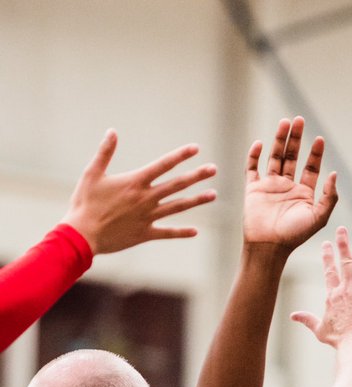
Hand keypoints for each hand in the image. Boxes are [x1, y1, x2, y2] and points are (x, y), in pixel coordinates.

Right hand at [63, 131, 216, 254]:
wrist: (83, 234)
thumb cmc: (84, 203)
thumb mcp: (92, 174)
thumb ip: (105, 153)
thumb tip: (112, 132)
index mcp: (135, 182)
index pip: (163, 165)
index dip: (180, 155)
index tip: (196, 148)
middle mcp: (146, 198)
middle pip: (177, 184)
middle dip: (196, 176)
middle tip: (213, 169)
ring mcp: (148, 217)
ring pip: (178, 207)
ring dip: (196, 200)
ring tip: (213, 195)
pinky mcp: (146, 234)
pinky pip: (167, 233)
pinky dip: (181, 232)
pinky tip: (195, 231)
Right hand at [243, 117, 337, 251]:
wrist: (269, 246)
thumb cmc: (294, 235)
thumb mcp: (318, 217)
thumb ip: (329, 197)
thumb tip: (334, 174)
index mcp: (304, 194)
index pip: (311, 168)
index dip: (315, 153)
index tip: (319, 139)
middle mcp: (287, 187)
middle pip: (292, 157)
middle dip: (296, 139)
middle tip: (299, 120)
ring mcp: (270, 186)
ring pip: (275, 157)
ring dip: (279, 140)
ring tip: (285, 122)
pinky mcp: (253, 188)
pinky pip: (252, 167)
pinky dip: (254, 155)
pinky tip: (260, 143)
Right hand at [290, 227, 351, 346]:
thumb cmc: (338, 339)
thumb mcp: (319, 329)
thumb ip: (307, 319)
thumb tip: (293, 316)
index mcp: (333, 294)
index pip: (329, 270)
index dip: (328, 256)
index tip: (326, 244)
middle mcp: (346, 287)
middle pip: (344, 261)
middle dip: (343, 244)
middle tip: (342, 229)